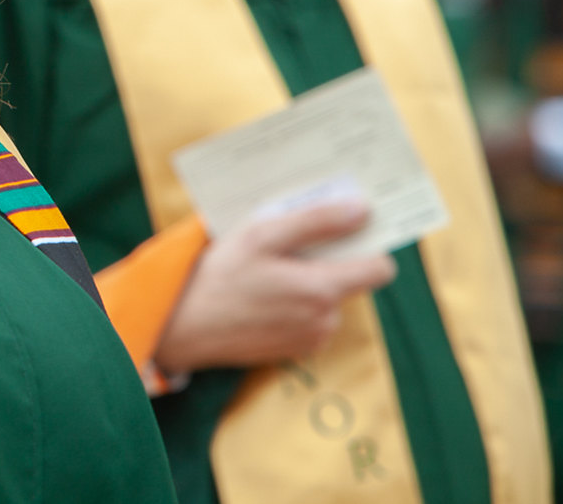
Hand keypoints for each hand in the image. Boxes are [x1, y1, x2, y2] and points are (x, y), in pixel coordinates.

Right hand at [154, 201, 396, 375]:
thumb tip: (362, 210)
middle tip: (285, 245)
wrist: (183, 327)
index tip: (346, 229)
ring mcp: (311, 340)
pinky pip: (309, 319)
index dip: (365, 245)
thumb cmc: (219, 276)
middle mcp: (326, 321)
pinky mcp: (294, 351)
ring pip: (326, 300)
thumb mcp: (261, 235)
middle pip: (349, 280)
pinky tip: (260, 295)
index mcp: (323, 290)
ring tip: (265, 271)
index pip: (380, 268)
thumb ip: (316, 222)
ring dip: (306, 283)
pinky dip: (293, 304)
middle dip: (326, 260)